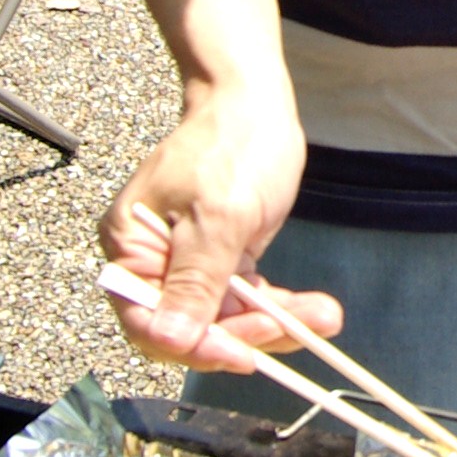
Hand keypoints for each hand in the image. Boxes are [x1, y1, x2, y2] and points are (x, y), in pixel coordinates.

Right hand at [98, 84, 339, 376]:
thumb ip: (195, 279)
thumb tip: (168, 340)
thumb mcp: (219, 214)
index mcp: (131, 246)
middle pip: (190, 327)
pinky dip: (281, 308)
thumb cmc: (230, 143)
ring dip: (276, 325)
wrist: (254, 101)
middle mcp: (154, 262)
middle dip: (246, 335)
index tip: (243, 355)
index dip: (193, 346)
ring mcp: (189, 263)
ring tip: (325, 318)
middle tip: (298, 329)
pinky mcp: (223, 260)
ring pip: (227, 319)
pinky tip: (318, 311)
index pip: (148, 321)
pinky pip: (247, 301)